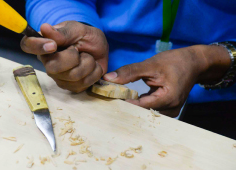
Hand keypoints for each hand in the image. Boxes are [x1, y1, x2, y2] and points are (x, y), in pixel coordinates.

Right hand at [20, 21, 108, 92]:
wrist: (99, 49)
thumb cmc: (85, 37)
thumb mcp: (77, 29)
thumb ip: (62, 32)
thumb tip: (44, 28)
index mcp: (44, 45)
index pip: (28, 45)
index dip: (37, 46)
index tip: (53, 45)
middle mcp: (48, 63)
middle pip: (53, 67)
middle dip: (73, 57)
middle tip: (78, 50)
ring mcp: (59, 77)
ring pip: (73, 76)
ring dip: (88, 63)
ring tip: (88, 57)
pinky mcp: (71, 87)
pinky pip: (84, 83)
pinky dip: (94, 72)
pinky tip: (92, 66)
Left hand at [103, 45, 230, 116]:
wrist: (194, 63)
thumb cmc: (175, 61)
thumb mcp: (151, 64)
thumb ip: (129, 72)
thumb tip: (108, 78)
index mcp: (168, 99)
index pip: (140, 106)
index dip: (124, 102)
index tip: (108, 97)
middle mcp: (171, 109)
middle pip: (143, 112)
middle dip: (127, 105)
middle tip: (110, 97)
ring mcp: (171, 111)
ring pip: (146, 112)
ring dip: (133, 106)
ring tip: (118, 98)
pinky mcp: (168, 109)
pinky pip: (151, 110)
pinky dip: (140, 104)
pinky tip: (130, 99)